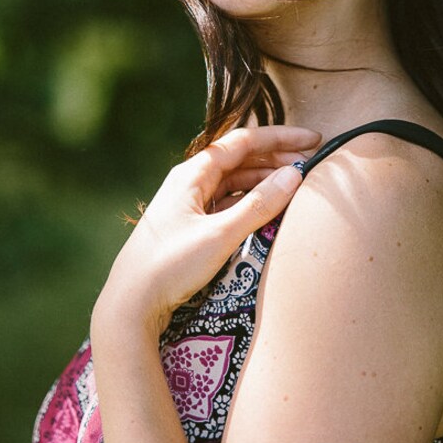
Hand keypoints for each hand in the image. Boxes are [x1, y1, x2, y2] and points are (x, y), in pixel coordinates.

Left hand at [93, 125, 319, 338]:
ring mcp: (188, 204)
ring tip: (295, 187)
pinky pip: (227, 204)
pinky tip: (269, 210)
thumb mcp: (221, 235)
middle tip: (310, 165)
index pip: (243, 142)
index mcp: (192, 173)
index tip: (312, 140)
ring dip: (265, 182)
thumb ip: (260, 204)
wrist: (130, 304)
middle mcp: (189, 181)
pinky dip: (251, 202)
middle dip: (275, 160)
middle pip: (240, 160)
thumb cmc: (171, 265)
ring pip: (234, 183)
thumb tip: (294, 173)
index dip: (280, 138)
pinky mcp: (190, 226)